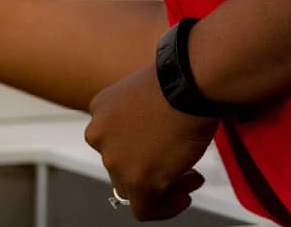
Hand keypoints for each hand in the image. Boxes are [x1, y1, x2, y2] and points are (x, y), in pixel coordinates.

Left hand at [85, 64, 218, 221]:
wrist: (189, 82)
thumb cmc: (178, 80)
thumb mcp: (146, 94)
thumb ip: (139, 119)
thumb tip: (154, 145)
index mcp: (101, 109)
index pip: (114, 141)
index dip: (141, 150)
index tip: (164, 148)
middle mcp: (99, 134)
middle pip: (122, 166)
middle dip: (154, 168)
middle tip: (183, 166)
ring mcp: (116, 159)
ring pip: (133, 189)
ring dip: (164, 186)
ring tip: (191, 177)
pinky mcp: (138, 180)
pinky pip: (146, 209)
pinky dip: (166, 208)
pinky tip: (184, 196)